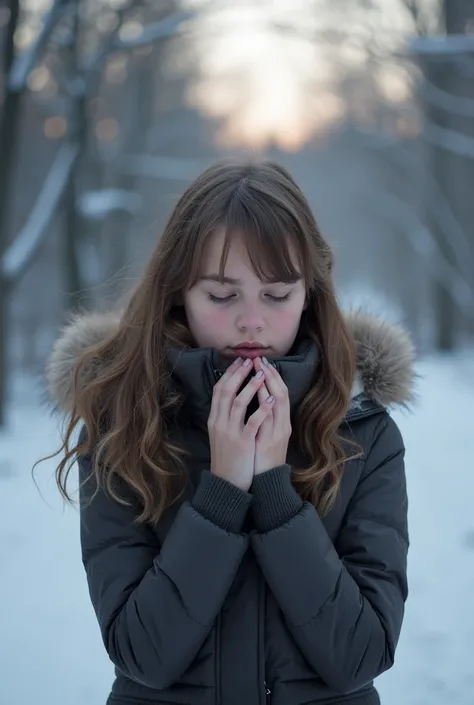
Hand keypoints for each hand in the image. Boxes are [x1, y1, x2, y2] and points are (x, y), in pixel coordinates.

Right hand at [208, 357, 274, 490]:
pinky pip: (252, 423)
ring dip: (250, 386)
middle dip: (239, 374)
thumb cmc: (227, 457)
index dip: (229, 374)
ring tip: (261, 374)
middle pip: (226, 391)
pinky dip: (262, 409)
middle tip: (251, 361)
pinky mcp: (242, 443)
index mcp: (214, 419)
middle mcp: (220, 423)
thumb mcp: (221, 434)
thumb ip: (225, 416)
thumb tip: (233, 395)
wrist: (227, 483)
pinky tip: (271, 400)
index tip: (240, 362)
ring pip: (238, 403)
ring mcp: (230, 433)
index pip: (219, 390)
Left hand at [253, 357, 291, 475]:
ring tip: (260, 369)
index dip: (272, 376)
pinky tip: (262, 394)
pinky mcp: (270, 442)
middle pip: (282, 393)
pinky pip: (268, 420)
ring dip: (268, 385)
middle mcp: (282, 426)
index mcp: (281, 423)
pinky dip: (266, 406)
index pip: (280, 393)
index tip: (262, 362)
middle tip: (260, 359)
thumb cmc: (261, 459)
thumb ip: (263, 418)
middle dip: (270, 375)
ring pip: (278, 404)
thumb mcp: (264, 435)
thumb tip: (255, 399)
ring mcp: (277, 434)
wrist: (265, 484)